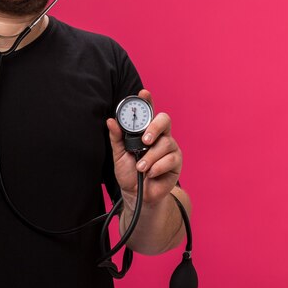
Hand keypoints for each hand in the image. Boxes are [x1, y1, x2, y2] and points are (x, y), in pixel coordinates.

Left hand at [106, 89, 181, 207]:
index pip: (148, 112)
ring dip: (150, 157)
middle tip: (144, 140)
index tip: (143, 93)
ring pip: (165, 144)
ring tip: (140, 167)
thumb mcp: (118, 154)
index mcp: (146, 131)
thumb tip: (111, 121)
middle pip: (164, 120)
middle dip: (155, 128)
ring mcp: (170, 148)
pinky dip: (156, 167)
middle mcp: (160, 136)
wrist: (136, 194)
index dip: (147, 101)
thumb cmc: (128, 171)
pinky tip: (150, 173)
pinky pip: (170, 159)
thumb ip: (116, 137)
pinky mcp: (176, 162)